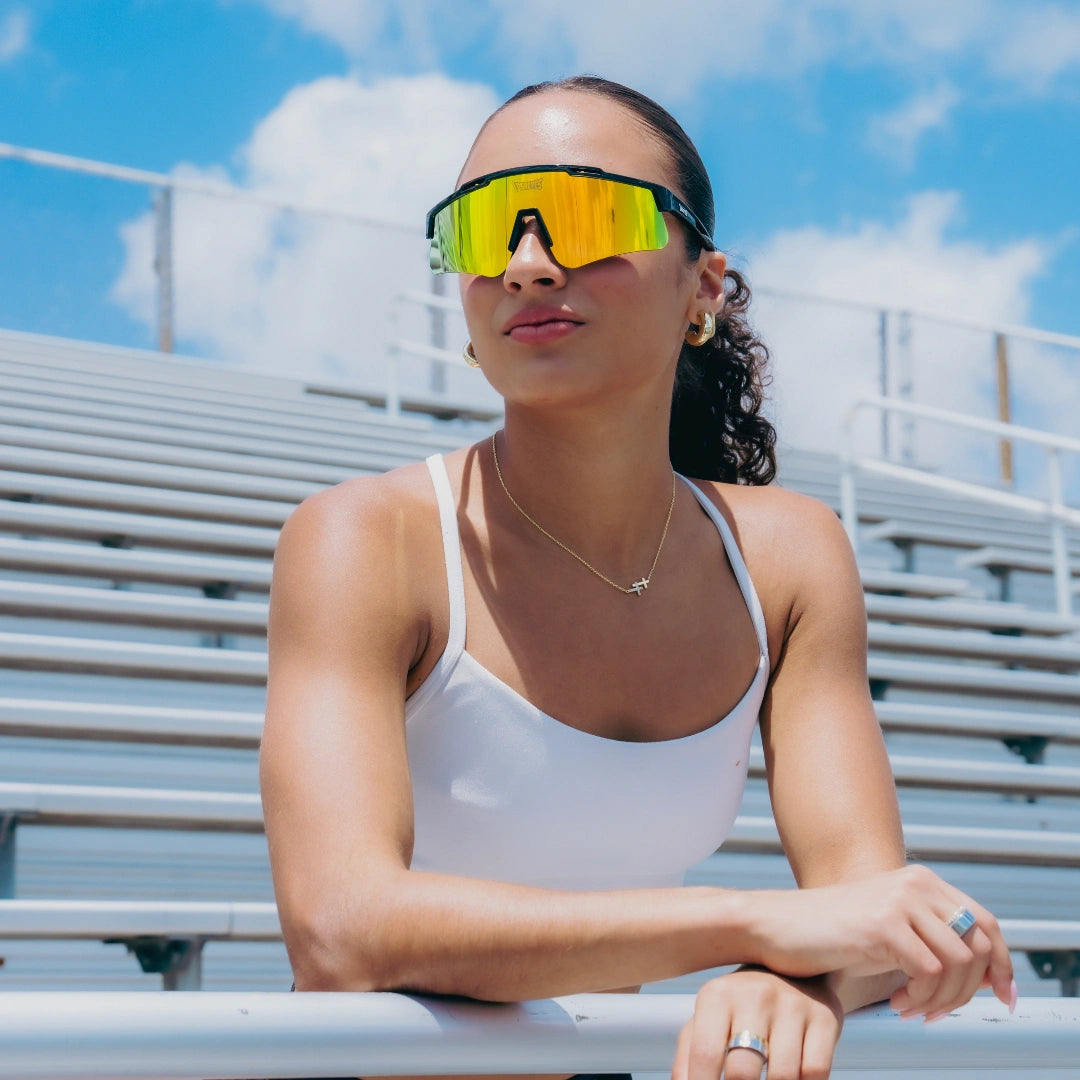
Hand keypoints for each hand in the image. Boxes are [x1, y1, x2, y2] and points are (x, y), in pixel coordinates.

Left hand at [673, 967, 842, 1079]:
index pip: (705, 1055)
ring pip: (783, 1077)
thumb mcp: (708, 1021)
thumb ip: (688, 1057)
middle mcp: (754, 994)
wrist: (792, 969)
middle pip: (743, 1072)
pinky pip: (815, 1072)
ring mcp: (792, 1004)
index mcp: (717, 995)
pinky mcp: (824, 1016)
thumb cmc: (739, 1008)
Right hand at [750, 864, 1013, 1018]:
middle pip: (981, 945)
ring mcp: (900, 900)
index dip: (1004, 965)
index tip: (1004, 998)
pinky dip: (918, 998)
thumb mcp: (890, 930)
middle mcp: (917, 883)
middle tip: (937, 1013)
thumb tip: (984, 974)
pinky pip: (929, 971)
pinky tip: (894, 1003)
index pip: (987, 923)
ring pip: (960, 963)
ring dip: (941, 999)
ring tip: (910, 1009)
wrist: (777, 925)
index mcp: (922, 881)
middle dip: (969, 991)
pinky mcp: (883, 922)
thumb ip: (930, 938)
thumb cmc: (829, 934)